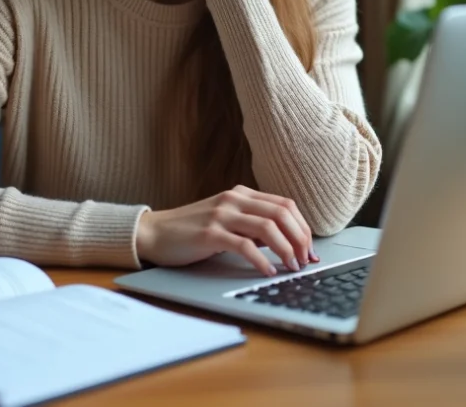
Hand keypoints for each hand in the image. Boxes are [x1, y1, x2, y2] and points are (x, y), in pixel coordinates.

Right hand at [135, 184, 320, 276]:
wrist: (154, 232)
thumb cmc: (191, 230)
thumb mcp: (226, 220)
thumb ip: (252, 226)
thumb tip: (285, 243)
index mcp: (241, 194)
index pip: (285, 204)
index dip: (303, 227)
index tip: (311, 249)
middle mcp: (234, 199)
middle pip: (282, 213)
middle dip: (300, 239)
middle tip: (306, 260)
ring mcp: (221, 214)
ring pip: (268, 228)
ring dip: (286, 250)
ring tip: (292, 267)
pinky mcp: (210, 234)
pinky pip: (244, 246)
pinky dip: (261, 260)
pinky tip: (268, 272)